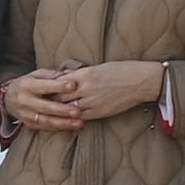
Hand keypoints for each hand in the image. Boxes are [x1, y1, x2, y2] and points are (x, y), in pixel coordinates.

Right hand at [0, 71, 82, 133]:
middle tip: (77, 111)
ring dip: (63, 122)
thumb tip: (70, 74)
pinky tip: (72, 126)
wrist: (8, 98)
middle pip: (44, 106)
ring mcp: (25, 114)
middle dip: (62, 110)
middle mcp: (24, 101)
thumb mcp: (36, 75)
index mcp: (26, 85)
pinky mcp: (29, 124)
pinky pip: (45, 127)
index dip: (58, 86)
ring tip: (78, 123)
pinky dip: (59, 127)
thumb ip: (52, 75)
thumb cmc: (28, 84)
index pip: (43, 86)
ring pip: (45, 120)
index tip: (73, 86)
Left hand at [49, 62, 163, 128]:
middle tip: (43, 103)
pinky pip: (81, 117)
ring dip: (61, 111)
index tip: (43, 90)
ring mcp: (92, 101)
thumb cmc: (123, 70)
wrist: (142, 81)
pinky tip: (69, 117)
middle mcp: (86, 88)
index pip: (59, 82)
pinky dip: (73, 117)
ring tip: (53, 112)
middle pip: (59, 97)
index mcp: (85, 73)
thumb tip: (66, 76)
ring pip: (68, 109)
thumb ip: (81, 74)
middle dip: (51, 100)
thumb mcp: (99, 67)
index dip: (50, 87)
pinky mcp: (100, 112)